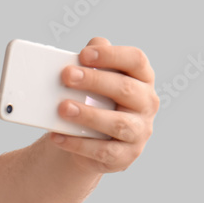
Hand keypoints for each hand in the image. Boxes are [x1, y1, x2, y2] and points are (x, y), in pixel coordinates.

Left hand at [52, 37, 158, 173]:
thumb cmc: (93, 102)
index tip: (84, 54)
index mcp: (141, 79)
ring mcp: (139, 132)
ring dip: (88, 115)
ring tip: (63, 108)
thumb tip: (90, 46)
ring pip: (118, 123)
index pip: (135, 60)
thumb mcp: (93, 81)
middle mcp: (146, 104)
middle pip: (125, 89)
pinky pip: (103, 151)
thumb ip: (93, 64)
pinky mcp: (125, 156)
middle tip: (66, 76)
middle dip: (95, 81)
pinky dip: (78, 144)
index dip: (111, 55)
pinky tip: (57, 136)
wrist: (88, 141)